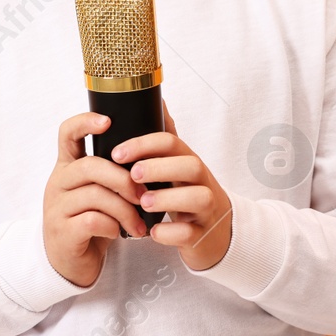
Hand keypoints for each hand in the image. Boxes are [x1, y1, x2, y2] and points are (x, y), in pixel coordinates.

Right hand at [42, 112, 147, 287]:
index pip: (67, 133)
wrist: (72, 265)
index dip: (85, 122)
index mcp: (68, 167)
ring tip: (139, 224)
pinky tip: (120, 233)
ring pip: (95, 195)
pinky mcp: (62, 232)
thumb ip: (117, 169)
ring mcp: (57, 207)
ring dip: (125, 209)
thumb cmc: (94, 222)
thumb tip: (156, 129)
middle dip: (123, 179)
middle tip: (143, 195)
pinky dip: (112, 226)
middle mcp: (58, 182)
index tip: (108, 121)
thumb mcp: (103, 192)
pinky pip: (92, 220)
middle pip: (90, 166)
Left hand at [110, 103, 232, 271]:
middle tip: (133, 174)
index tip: (117, 152)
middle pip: (191, 166)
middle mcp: (201, 183)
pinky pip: (191, 233)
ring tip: (144, 202)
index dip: (144, 144)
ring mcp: (205, 210)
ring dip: (168, 199)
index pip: (172, 143)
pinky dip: (171, 232)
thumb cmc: (189, 194)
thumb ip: (167, 139)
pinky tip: (154, 231)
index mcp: (189, 162)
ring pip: (198, 198)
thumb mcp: (180, 165)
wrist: (218, 233)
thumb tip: (159, 100)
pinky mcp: (202, 236)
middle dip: (160, 167)